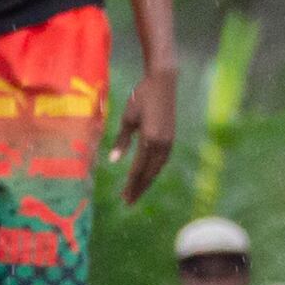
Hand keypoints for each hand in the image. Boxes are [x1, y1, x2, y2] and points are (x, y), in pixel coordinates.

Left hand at [114, 75, 175, 205]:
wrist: (163, 82)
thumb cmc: (141, 96)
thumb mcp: (128, 118)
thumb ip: (121, 140)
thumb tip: (113, 161)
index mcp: (150, 139)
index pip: (139, 168)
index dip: (131, 184)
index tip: (124, 198)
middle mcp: (162, 144)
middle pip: (149, 172)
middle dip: (139, 188)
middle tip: (129, 202)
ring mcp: (169, 141)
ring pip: (157, 168)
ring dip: (147, 181)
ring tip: (137, 191)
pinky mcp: (171, 137)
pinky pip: (162, 160)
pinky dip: (154, 170)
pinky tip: (148, 174)